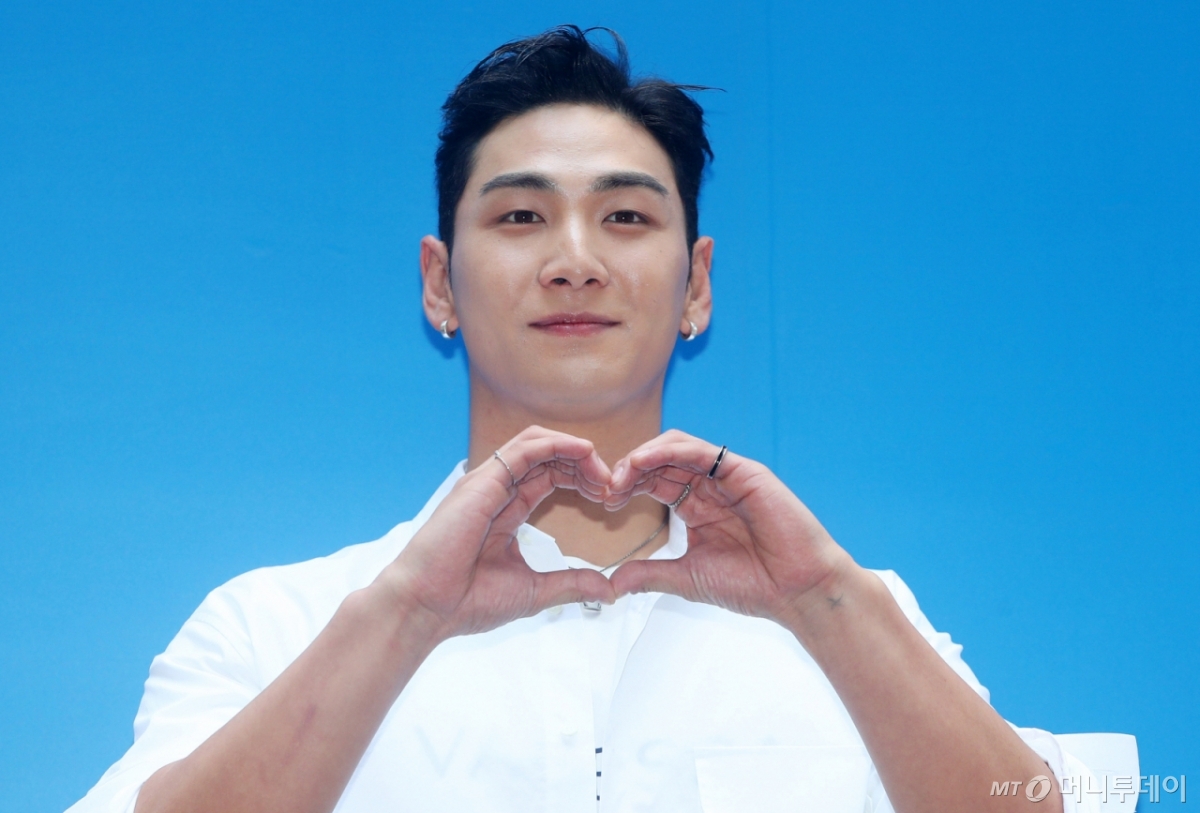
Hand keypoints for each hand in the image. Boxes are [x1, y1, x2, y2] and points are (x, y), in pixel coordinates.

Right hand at [384, 426, 616, 639]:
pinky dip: (558, 444)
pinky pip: (525, 448)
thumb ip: (571, 583)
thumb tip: (610, 590)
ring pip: (537, 443)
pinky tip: (583, 453)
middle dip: (584, 464)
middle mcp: (497, 489)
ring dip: (574, 450)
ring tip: (601, 470)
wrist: (427, 608)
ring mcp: (488, 482)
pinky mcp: (482, 481)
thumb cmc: (467, 601)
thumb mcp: (535, 590)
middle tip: (613, 485)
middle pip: (548, 457)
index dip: (582, 480)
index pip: (550, 477)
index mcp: (507, 510)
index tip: (610, 499)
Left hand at [603, 430, 855, 626]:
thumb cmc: (752, 585)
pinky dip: (669, 451)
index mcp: (697, 507)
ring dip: (644, 456)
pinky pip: (701, 451)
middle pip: (661, 461)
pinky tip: (645, 462)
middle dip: (630, 470)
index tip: (606, 502)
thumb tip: (612, 583)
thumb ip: (650, 574)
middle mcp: (710, 487)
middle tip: (607, 488)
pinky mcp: (743, 471)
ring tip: (622, 474)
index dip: (628, 486)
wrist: (796, 591)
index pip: (655, 482)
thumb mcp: (687, 578)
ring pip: (677, 447)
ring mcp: (727, 476)